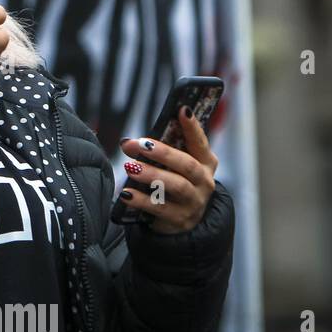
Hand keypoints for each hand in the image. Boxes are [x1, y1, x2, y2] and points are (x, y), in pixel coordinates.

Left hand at [118, 107, 218, 233]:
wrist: (183, 222)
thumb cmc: (174, 183)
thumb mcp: (174, 167)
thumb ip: (160, 153)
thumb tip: (128, 142)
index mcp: (205, 163)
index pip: (200, 142)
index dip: (193, 127)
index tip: (183, 110)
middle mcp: (204, 182)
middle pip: (187, 164)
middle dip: (162, 153)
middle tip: (138, 145)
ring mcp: (194, 202)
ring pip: (176, 186)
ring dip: (151, 175)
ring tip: (130, 167)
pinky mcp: (180, 219)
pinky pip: (159, 208)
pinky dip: (141, 200)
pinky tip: (126, 193)